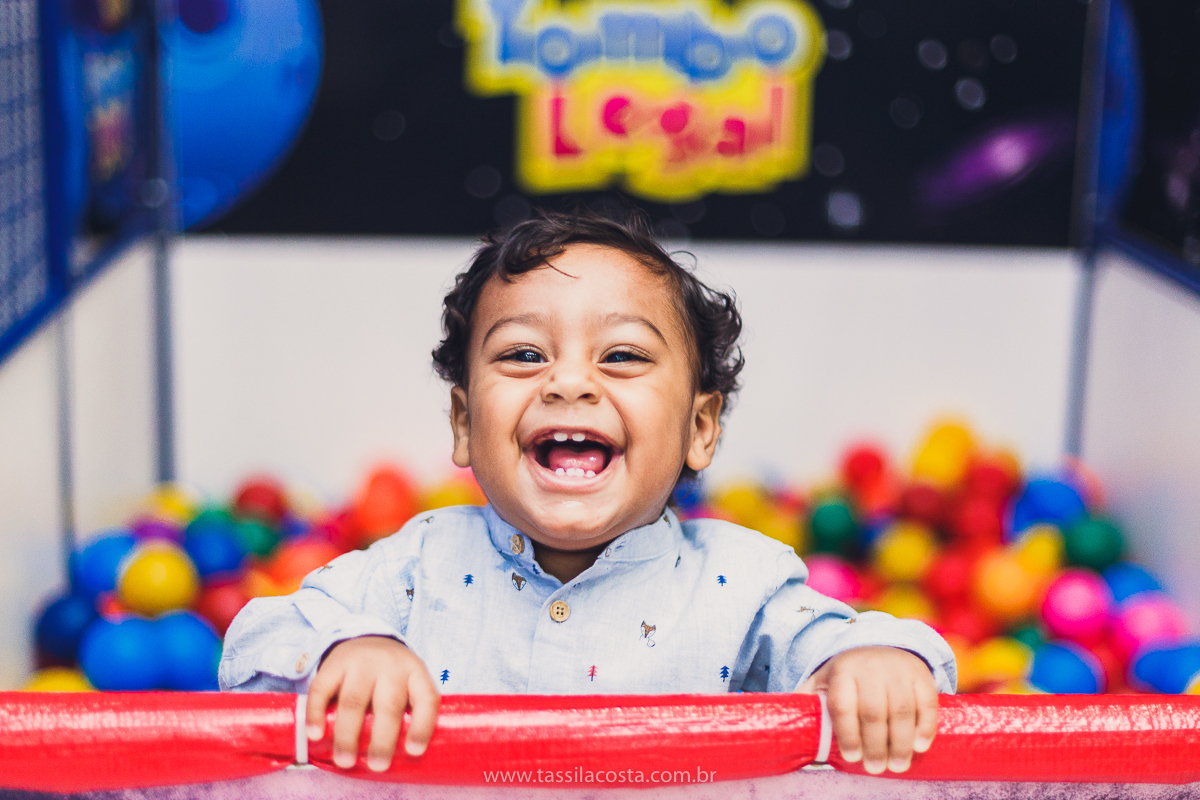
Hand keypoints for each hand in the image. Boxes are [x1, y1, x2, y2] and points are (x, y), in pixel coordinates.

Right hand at [306, 636, 440, 771]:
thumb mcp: (409, 684)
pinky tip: (315, 735)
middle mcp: (391, 665)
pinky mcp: (334, 663)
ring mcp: (361, 662)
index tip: (414, 751)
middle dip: (383, 739)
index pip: (425, 698)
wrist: (366, 639)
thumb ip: (409, 713)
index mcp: (415, 673)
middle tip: (377, 766)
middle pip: (388, 705)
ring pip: (353, 700)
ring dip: (348, 734)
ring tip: (345, 761)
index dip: (422, 726)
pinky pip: (322, 689)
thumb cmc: (391, 676)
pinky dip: (316, 713)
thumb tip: (402, 760)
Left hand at [796, 646, 937, 774]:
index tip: (850, 757)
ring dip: (900, 742)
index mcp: (842, 671)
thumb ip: (809, 702)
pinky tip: (919, 746)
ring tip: (897, 765)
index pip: (843, 704)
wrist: (881, 645)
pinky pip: (926, 702)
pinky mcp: (920, 674)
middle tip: (876, 768)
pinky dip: (925, 727)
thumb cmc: (849, 675)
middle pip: (874, 711)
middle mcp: (870, 668)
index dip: (847, 733)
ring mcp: (897, 670)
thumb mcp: (824, 681)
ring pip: (901, 709)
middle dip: (875, 744)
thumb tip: (789, 731)